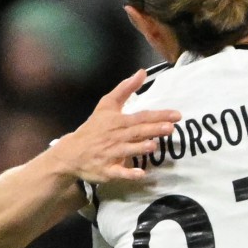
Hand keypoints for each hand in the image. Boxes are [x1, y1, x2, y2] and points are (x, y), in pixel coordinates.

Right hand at [53, 69, 180, 184]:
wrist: (71, 152)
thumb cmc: (93, 128)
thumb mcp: (106, 105)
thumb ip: (125, 89)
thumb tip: (142, 72)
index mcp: (117, 122)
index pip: (141, 117)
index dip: (158, 116)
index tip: (176, 115)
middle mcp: (115, 137)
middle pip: (136, 132)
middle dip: (153, 130)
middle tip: (170, 128)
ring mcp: (110, 154)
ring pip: (127, 150)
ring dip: (140, 148)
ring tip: (153, 145)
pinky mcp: (107, 170)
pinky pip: (118, 172)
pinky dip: (128, 173)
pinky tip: (140, 174)